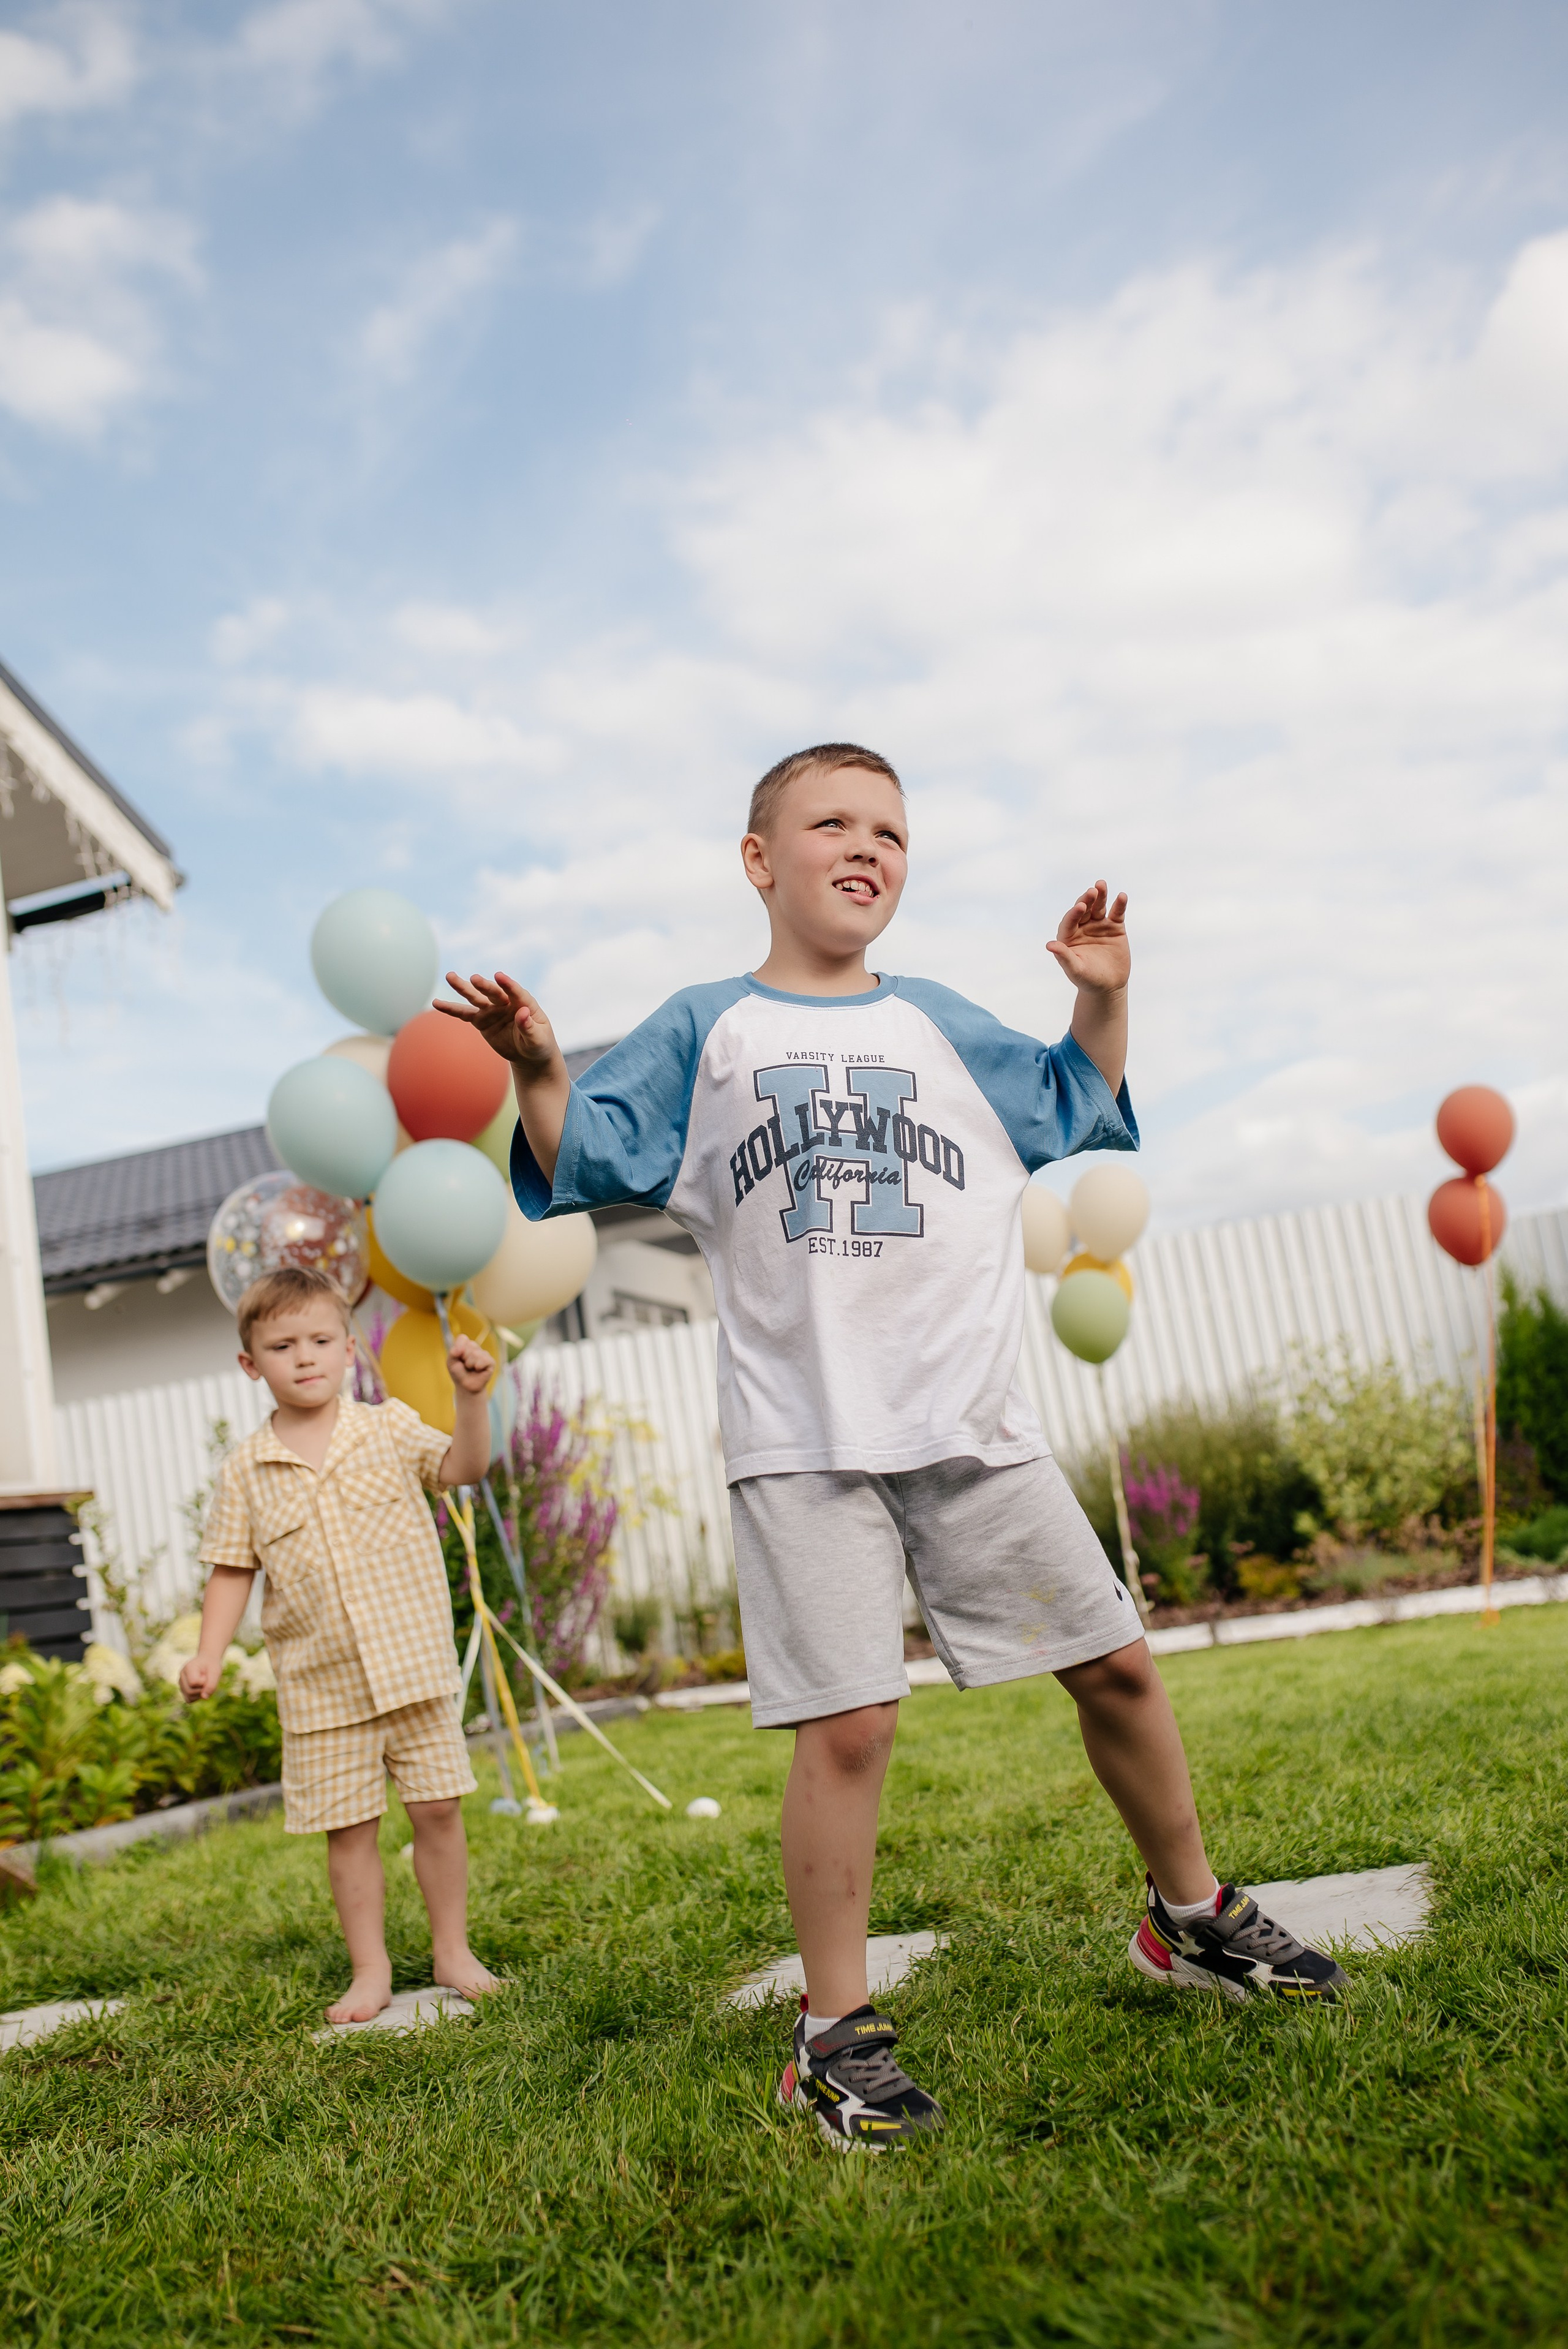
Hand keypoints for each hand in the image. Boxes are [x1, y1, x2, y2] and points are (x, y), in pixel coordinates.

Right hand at [179, 1653, 222, 1701]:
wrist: (207, 1662)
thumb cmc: (212, 1666)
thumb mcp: (216, 1672)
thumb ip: (211, 1685)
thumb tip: (204, 1698)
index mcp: (188, 1667)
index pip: (193, 1682)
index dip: (204, 1682)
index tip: (207, 1675)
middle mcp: (182, 1675)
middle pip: (190, 1691)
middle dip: (202, 1689)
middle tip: (207, 1680)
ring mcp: (181, 1683)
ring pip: (189, 1697)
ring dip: (200, 1694)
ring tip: (204, 1684)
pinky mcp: (182, 1689)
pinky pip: (189, 1700)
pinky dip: (197, 1697)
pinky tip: (200, 1688)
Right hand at [435, 971, 560, 1071]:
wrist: (529, 1054)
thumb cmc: (539, 1044)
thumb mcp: (538, 1039)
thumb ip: (529, 1027)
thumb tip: (522, 1013)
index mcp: (524, 1003)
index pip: (516, 992)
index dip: (508, 985)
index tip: (499, 976)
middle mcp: (506, 1003)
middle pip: (494, 992)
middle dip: (484, 986)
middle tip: (474, 979)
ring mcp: (492, 1010)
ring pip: (476, 998)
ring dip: (463, 988)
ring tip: (450, 976)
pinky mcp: (481, 1020)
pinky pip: (465, 1014)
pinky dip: (451, 1009)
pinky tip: (437, 1003)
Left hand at [447, 1334, 494, 1393]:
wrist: (466, 1386)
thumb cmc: (458, 1373)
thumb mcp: (451, 1362)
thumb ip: (452, 1353)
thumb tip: (460, 1349)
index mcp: (466, 1345)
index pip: (463, 1338)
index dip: (459, 1347)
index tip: (457, 1356)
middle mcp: (476, 1348)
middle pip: (470, 1345)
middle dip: (464, 1358)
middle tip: (465, 1365)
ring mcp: (484, 1354)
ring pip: (476, 1354)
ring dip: (470, 1364)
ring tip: (470, 1369)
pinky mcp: (491, 1362)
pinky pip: (484, 1360)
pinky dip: (478, 1367)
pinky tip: (478, 1370)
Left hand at [1047, 880, 1128, 995]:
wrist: (1108, 986)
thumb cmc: (1087, 979)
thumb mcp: (1075, 970)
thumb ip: (1064, 957)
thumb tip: (1049, 945)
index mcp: (1068, 937)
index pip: (1069, 921)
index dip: (1074, 913)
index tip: (1080, 906)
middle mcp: (1082, 927)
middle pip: (1084, 910)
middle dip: (1087, 900)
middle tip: (1092, 891)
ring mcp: (1098, 925)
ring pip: (1099, 907)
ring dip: (1101, 896)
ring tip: (1101, 885)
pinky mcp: (1114, 927)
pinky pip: (1117, 913)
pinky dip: (1119, 905)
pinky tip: (1122, 896)